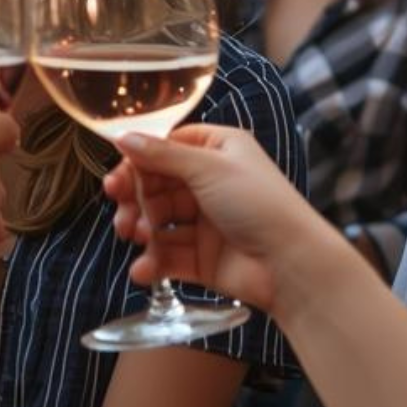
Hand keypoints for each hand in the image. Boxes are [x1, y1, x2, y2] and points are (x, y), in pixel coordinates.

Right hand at [102, 125, 326, 314]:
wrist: (291, 265)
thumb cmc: (260, 204)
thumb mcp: (209, 168)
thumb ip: (162, 155)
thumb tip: (123, 137)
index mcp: (218, 150)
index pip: (166, 148)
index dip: (138, 163)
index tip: (116, 179)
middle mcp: (211, 183)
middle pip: (158, 186)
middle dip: (136, 199)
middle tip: (121, 213)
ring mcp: (206, 222)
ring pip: (160, 221)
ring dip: (142, 229)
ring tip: (134, 237)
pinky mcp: (203, 258)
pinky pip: (169, 256)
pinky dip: (153, 262)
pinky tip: (143, 270)